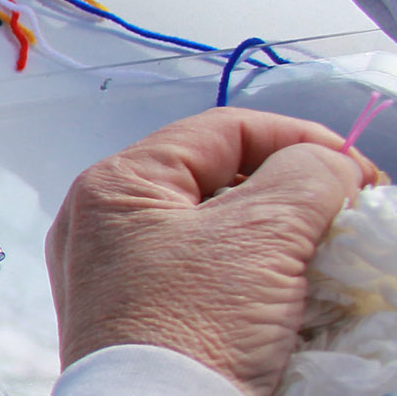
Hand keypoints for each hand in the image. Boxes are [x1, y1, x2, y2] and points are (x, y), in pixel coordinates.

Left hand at [47, 107, 384, 393]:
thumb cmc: (195, 327)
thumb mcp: (263, 234)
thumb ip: (306, 177)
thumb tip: (329, 164)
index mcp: (116, 184)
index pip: (221, 130)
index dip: (298, 139)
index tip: (355, 169)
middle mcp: (103, 224)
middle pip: (217, 180)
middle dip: (290, 192)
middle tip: (346, 214)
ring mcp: (115, 275)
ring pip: (213, 232)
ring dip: (275, 237)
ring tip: (322, 255)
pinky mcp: (137, 320)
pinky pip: (202, 279)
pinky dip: (251, 278)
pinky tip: (287, 294)